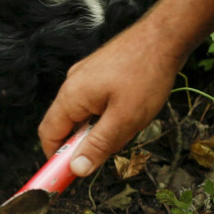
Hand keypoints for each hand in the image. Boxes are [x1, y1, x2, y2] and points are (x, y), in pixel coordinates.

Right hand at [39, 23, 183, 175]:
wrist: (165, 35)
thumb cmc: (146, 74)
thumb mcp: (124, 119)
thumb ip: (98, 145)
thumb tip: (76, 169)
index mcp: (71, 96)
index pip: (49, 135)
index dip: (55, 159)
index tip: (67, 178)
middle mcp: (72, 84)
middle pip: (64, 125)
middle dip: (82, 144)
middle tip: (107, 152)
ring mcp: (84, 76)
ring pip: (82, 115)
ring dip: (98, 129)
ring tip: (126, 126)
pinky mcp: (98, 71)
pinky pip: (93, 102)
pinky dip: (104, 115)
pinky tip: (128, 112)